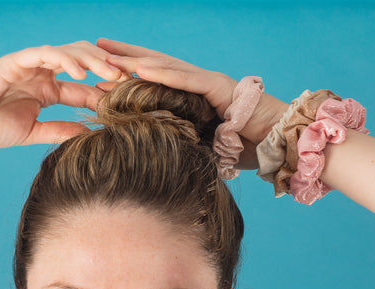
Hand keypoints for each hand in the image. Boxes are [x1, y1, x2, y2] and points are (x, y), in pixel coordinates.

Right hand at [0, 41, 126, 147]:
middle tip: (132, 82)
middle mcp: (42, 74)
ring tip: (114, 74)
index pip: (84, 88)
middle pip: (84, 64)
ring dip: (94, 61)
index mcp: (47, 90)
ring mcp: (30, 64)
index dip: (107, 93)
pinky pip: (46, 53)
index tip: (131, 103)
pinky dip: (64, 58)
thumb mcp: (32, 132)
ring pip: (70, 52)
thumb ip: (59, 131)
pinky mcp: (16, 60)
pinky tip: (80, 71)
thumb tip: (87, 135)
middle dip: (108, 71)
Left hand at [95, 39, 288, 151]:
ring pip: (166, 67)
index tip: (102, 69)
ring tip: (109, 56)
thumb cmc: (244, 147)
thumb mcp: (202, 146)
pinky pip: (185, 80)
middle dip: (125, 55)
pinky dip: (163, 75)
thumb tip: (158, 155)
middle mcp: (197, 82)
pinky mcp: (218, 87)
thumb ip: (182, 142)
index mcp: (192, 94)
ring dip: (136, 61)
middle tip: (97, 46)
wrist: (276, 141)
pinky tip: (141, 69)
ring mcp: (208, 81)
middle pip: (155, 64)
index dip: (129, 71)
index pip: (156, 78)